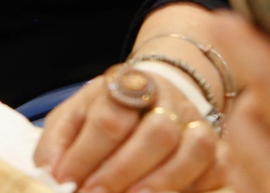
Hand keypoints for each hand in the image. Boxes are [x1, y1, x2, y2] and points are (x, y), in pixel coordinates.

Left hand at [34, 66, 221, 192]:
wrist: (161, 87)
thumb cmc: (109, 109)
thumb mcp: (75, 113)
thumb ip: (57, 142)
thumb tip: (49, 174)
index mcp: (123, 86)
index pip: (109, 118)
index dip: (87, 154)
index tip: (66, 181)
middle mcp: (166, 99)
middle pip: (155, 133)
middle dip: (123, 172)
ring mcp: (197, 121)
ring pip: (194, 149)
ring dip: (164, 182)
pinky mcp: (220, 146)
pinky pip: (218, 169)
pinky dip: (197, 187)